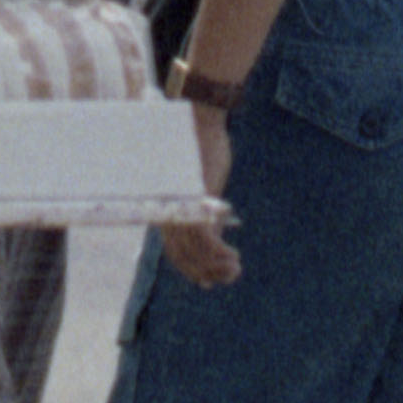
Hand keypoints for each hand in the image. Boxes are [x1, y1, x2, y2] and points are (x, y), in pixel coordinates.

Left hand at [161, 103, 240, 289]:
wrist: (200, 122)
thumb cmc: (200, 149)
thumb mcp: (203, 185)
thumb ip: (204, 209)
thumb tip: (215, 231)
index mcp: (167, 207)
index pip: (173, 248)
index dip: (189, 268)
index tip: (206, 281)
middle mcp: (169, 210)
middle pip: (181, 255)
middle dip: (203, 272)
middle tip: (225, 278)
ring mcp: (180, 206)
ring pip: (195, 252)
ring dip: (216, 267)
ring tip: (234, 270)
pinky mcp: (195, 201)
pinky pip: (205, 240)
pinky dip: (219, 255)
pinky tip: (234, 259)